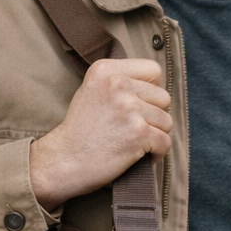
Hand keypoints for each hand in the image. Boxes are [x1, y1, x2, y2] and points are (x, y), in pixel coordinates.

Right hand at [29, 58, 172, 210]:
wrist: (63, 160)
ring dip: (155, 136)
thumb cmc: (79, 131)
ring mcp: (129, 108)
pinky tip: (141, 156)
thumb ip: (118, 81)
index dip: (152, 89)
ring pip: (167, 121)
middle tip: (134, 129)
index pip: (152, 70)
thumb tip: (154, 84)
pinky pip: (165, 142)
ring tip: (134, 143)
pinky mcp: (139, 132)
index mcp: (106, 70)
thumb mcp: (91, 91)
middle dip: (154, 116)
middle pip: (163, 97)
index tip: (140, 104)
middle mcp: (118, 84)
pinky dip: (157, 153)